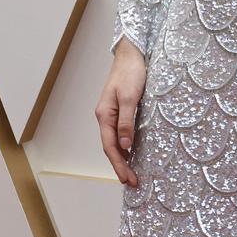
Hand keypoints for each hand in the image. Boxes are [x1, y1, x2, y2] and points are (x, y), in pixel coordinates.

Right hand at [96, 38, 145, 187]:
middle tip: (132, 183)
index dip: (119, 164)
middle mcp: (105, 117)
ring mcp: (112, 114)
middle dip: (120, 166)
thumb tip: (125, 145)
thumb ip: (126, 121)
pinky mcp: (120, 111)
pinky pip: (120, 134)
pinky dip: (126, 146)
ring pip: (115, 142)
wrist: (132, 54)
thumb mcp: (129, 97)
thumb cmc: (131, 73)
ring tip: (131, 174)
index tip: (128, 179)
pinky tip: (132, 152)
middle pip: (111, 147)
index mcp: (104, 115)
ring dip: (122, 158)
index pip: (110, 147)